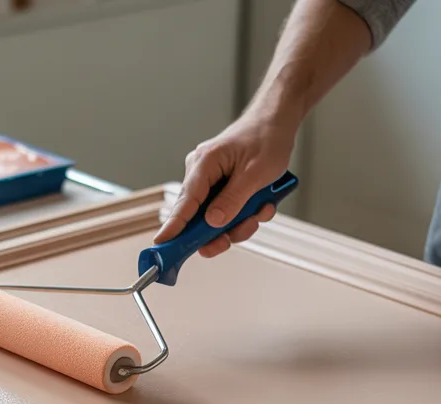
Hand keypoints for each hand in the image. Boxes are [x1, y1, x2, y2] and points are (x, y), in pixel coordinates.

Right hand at [153, 110, 297, 255]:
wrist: (277, 121)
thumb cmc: (267, 138)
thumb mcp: (255, 174)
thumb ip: (232, 200)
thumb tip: (212, 223)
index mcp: (204, 163)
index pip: (185, 202)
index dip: (174, 226)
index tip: (162, 244)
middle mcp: (201, 172)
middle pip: (199, 215)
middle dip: (222, 229)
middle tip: (239, 232)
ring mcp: (210, 179)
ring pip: (216, 216)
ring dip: (240, 221)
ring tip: (261, 210)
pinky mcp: (220, 184)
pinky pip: (226, 208)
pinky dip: (244, 212)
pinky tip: (261, 203)